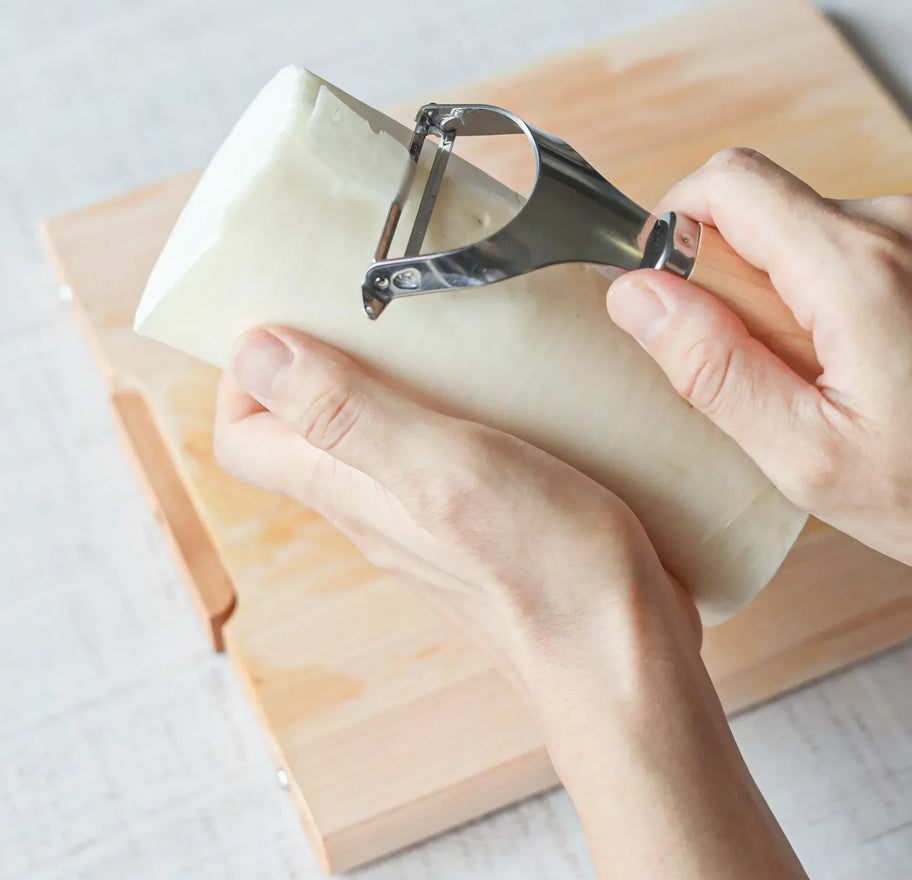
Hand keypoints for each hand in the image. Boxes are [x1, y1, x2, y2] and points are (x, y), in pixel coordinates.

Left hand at [213, 326, 697, 689]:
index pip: (244, 439)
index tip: (291, 313)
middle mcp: (374, 508)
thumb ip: (350, 415)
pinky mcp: (480, 521)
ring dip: (388, 379)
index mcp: (348, 490)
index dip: (246, 376)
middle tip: (372, 301)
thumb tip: (254, 353)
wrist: (620, 656)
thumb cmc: (541, 567)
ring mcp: (426, 519)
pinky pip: (435, 454)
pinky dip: (446, 407)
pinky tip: (500, 385)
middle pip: (305, 431)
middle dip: (320, 359)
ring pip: (373, 439)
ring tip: (439, 327)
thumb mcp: (441, 469)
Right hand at [608, 148, 911, 608]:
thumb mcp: (813, 457)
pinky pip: (866, 249)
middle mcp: (904, 225)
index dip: (676, 224)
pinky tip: (880, 370)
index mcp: (858, 269)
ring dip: (794, 298)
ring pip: (815, 233)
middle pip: (768, 210)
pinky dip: (843, 298)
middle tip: (774, 375)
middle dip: (739, 285)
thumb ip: (712, 367)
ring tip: (836, 384)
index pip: (727, 181)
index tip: (676, 292)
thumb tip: (637, 296)